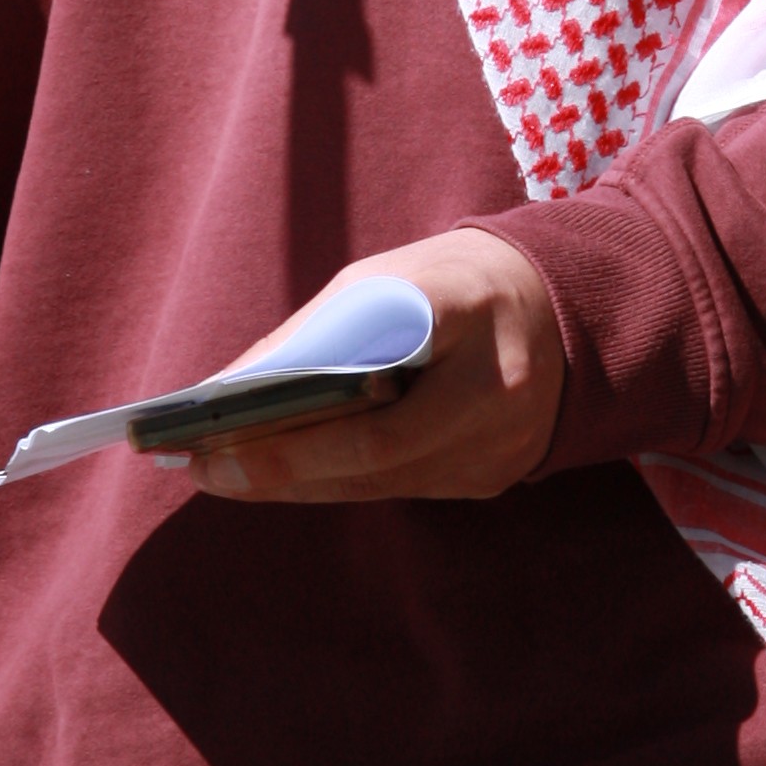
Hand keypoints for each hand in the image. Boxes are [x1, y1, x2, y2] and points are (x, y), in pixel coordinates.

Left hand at [175, 230, 564, 506]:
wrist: (563, 307)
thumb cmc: (454, 281)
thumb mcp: (389, 277)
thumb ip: (320, 330)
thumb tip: (232, 388)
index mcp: (473, 311)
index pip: (383, 374)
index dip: (301, 424)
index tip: (220, 428)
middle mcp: (500, 391)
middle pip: (378, 453)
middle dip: (282, 465)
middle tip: (202, 467)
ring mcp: (505, 446)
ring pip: (384, 482)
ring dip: (300, 482)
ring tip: (224, 472)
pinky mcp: (497, 477)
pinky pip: (404, 488)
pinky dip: (341, 480)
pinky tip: (286, 475)